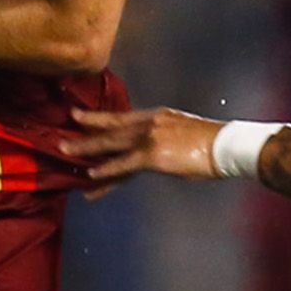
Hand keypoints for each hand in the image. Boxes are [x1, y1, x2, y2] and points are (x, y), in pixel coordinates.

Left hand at [62, 106, 222, 182]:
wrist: (225, 145)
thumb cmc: (212, 144)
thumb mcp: (183, 133)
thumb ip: (164, 138)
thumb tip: (156, 152)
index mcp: (157, 116)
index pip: (123, 118)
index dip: (101, 119)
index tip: (82, 116)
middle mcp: (150, 122)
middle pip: (111, 126)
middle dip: (86, 129)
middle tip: (65, 131)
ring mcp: (150, 137)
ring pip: (111, 142)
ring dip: (86, 148)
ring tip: (66, 152)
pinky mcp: (153, 154)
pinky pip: (123, 163)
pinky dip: (106, 170)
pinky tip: (92, 174)